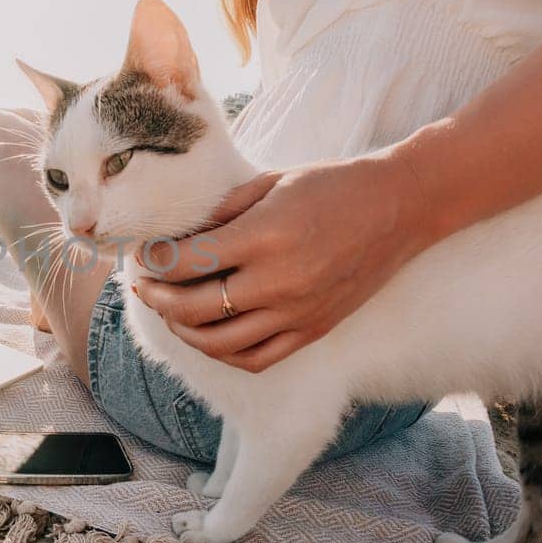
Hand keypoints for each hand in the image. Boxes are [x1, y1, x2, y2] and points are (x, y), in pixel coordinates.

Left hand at [131, 153, 430, 371]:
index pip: (186, 263)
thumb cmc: (331, 186)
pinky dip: (224, 352)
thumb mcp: (268, 184)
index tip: (141, 256)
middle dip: (156, 298)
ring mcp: (297, 312)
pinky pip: (256, 359)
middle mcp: (278, 281)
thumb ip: (220, 214)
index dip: (153, 262)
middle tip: (143, 286)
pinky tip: (209, 334)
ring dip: (183, 330)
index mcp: (263, 236)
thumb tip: (174, 238)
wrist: (400, 208)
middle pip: (192, 309)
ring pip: (219, 343)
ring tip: (171, 312)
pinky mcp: (313, 330)